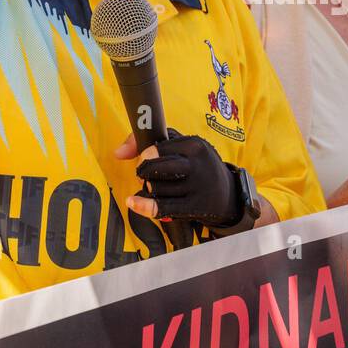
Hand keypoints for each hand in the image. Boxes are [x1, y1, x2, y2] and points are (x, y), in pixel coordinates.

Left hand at [117, 130, 245, 228]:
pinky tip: (133, 202)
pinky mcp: (194, 207)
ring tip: (156, 188)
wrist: (228, 194)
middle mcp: (196, 164)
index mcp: (194, 144)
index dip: (144, 156)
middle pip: (152, 168)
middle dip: (143, 172)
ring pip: (155, 188)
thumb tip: (118, 153)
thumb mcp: (184, 146)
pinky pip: (162, 207)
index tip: (146, 160)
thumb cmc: (199, 166)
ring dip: (149, 190)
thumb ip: (150, 140)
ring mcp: (196, 187)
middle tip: (146, 176)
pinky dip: (143, 206)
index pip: (155, 148)